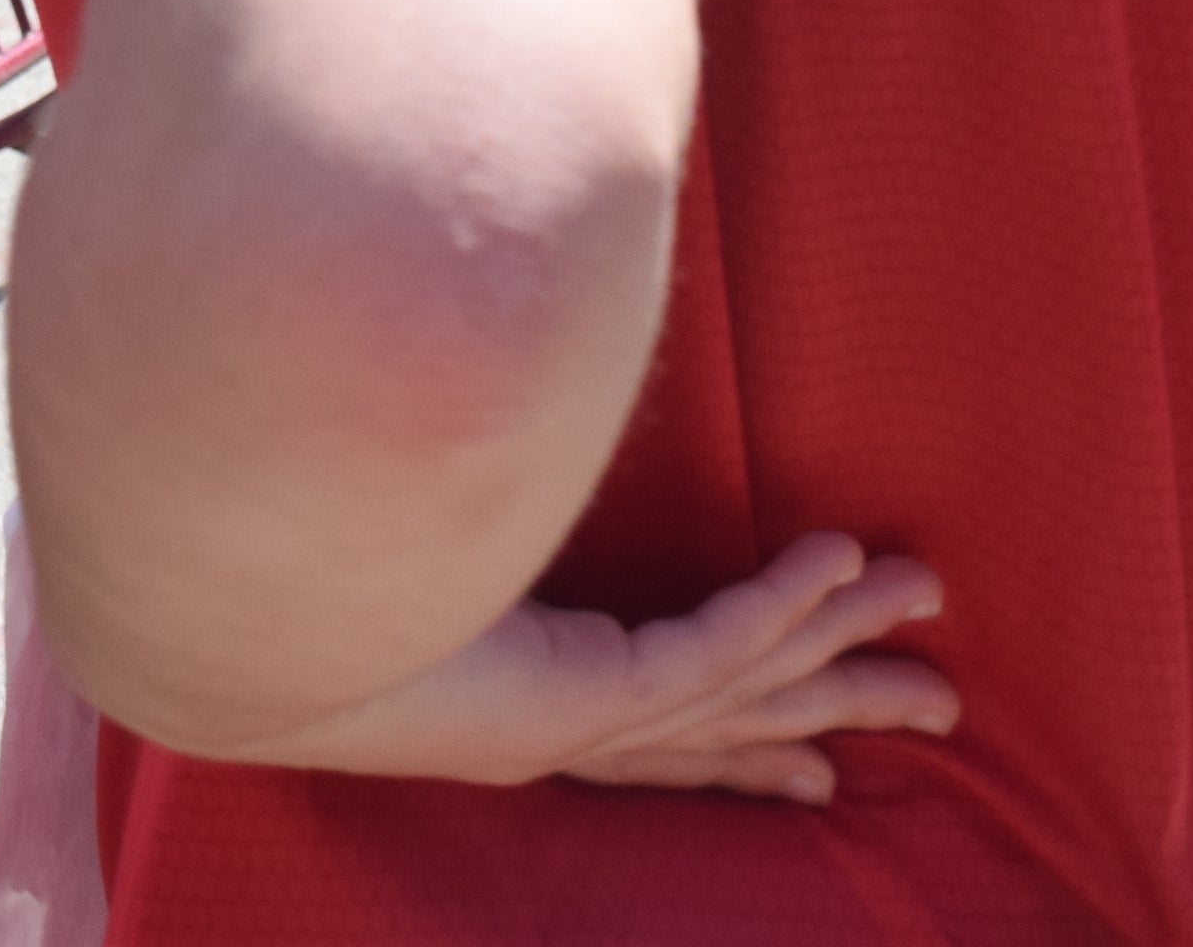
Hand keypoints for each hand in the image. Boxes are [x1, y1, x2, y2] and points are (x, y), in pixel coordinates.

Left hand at [270, 536, 954, 799]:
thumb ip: (456, 517)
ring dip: (839, 635)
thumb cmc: (303, 594)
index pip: (670, 739)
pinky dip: (776, 601)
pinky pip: (709, 643)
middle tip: (940, 707)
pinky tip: (831, 558)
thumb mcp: (409, 562)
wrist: (252, 640)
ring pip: (749, 676)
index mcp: (538, 712)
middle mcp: (575, 727)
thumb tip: (468, 423)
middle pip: (742, 721)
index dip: (754, 751)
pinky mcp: (585, 691)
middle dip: (840, 708)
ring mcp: (586, 715)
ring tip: (922, 593)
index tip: (819, 769)